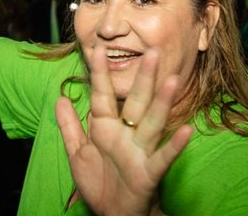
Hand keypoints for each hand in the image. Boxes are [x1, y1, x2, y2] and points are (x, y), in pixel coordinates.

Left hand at [55, 48, 191, 215]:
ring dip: (162, 103)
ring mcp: (140, 152)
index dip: (100, 74)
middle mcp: (126, 134)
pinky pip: (163, 157)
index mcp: (106, 127)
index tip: (98, 49)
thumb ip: (70, 127)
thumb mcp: (78, 153)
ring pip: (153, 123)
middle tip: (153, 52)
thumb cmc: (99, 182)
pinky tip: (186, 131)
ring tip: (172, 81)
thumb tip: (60, 98)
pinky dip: (174, 145)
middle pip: (136, 102)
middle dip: (144, 79)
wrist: (113, 214)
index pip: (103, 95)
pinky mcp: (149, 173)